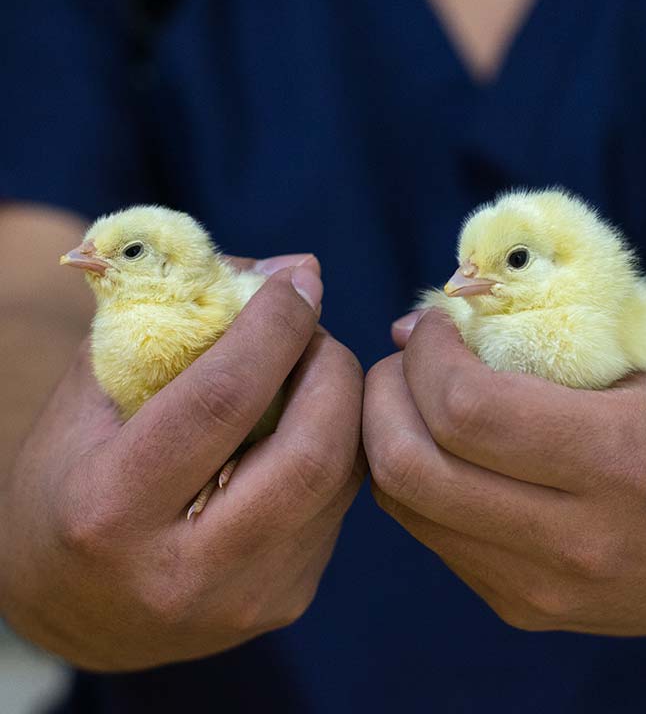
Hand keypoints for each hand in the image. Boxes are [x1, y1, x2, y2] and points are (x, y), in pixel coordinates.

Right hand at [0, 258, 363, 669]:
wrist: (75, 608)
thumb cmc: (71, 480)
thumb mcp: (93, 392)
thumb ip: (179, 319)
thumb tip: (293, 268)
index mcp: (112, 509)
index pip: (223, 399)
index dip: (275, 326)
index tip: (298, 282)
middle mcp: (185, 571)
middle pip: (311, 449)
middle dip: (331, 366)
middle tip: (313, 329)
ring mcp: (245, 599)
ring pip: (340, 476)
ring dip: (343, 403)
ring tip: (309, 368)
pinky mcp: (284, 604)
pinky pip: (339, 504)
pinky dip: (336, 446)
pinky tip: (304, 425)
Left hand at [365, 310, 645, 634]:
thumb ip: (541, 314)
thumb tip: (412, 327)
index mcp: (622, 458)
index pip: (466, 409)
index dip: (428, 353)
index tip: (435, 325)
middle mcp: (579, 540)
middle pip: (413, 466)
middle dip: (382, 395)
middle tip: (404, 359)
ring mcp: (546, 588)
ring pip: (405, 504)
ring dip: (385, 434)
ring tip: (413, 394)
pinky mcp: (525, 609)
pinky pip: (428, 534)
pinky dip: (412, 477)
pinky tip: (440, 443)